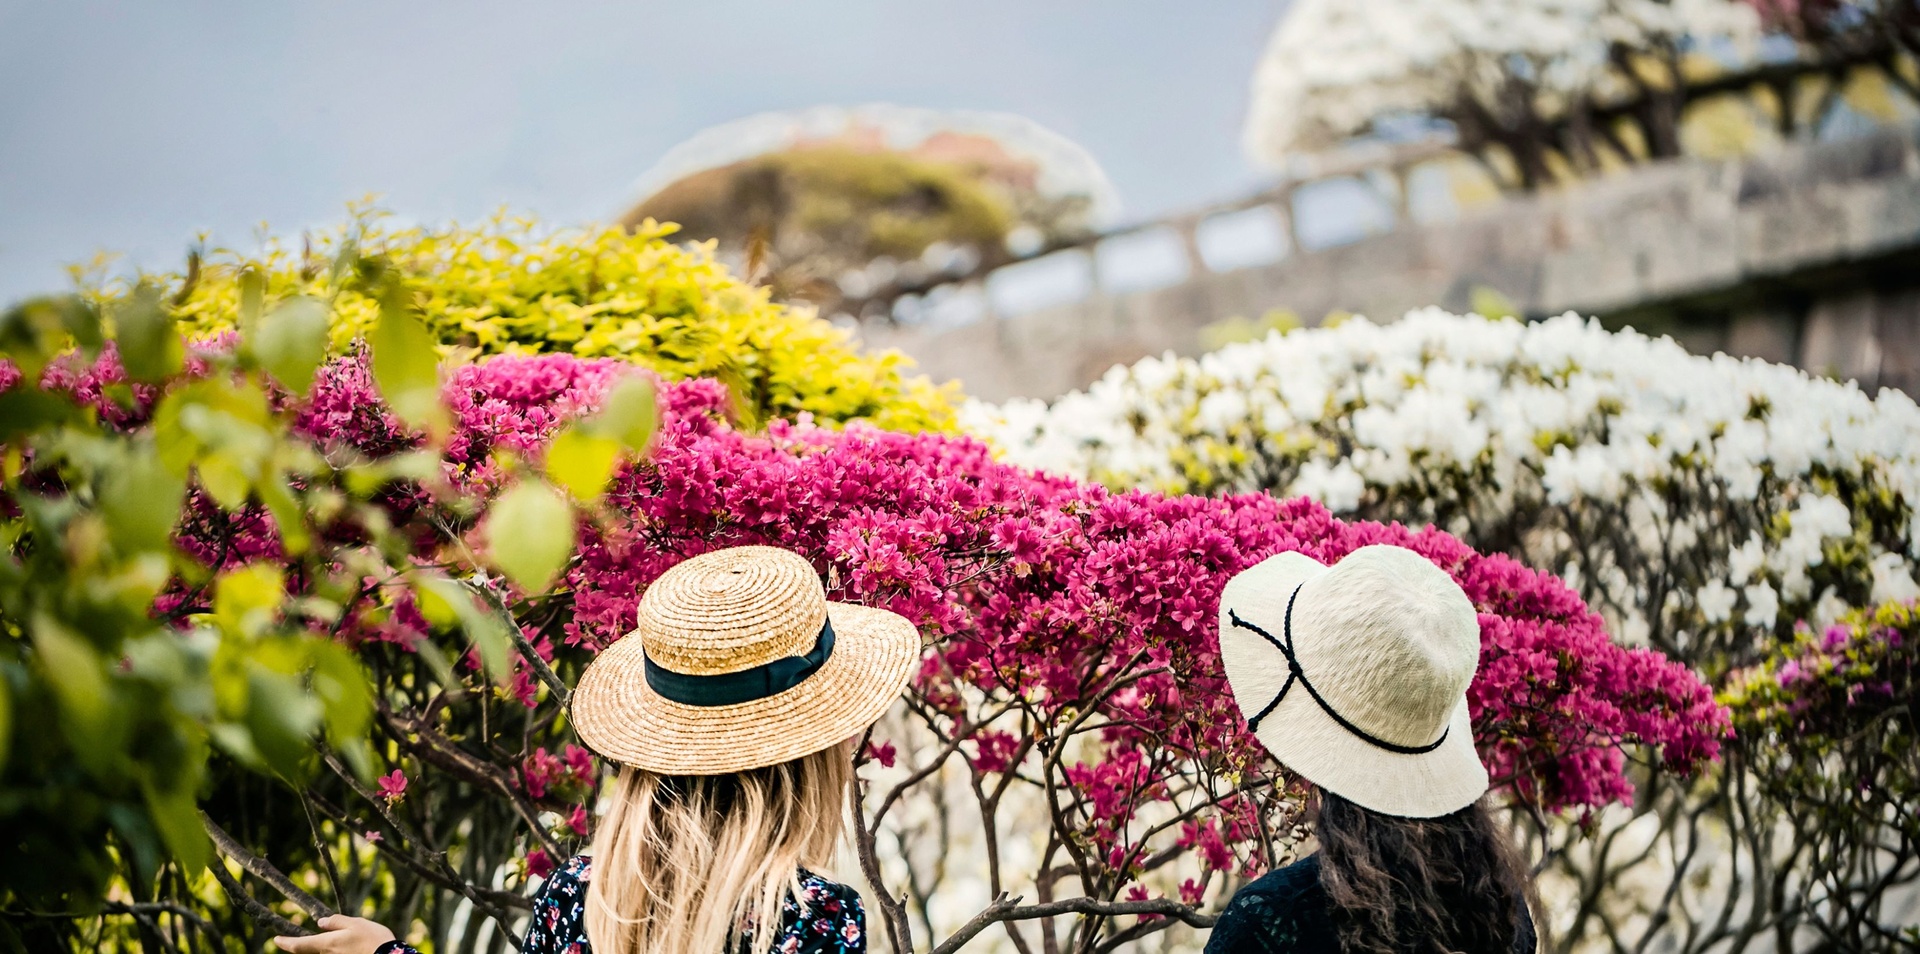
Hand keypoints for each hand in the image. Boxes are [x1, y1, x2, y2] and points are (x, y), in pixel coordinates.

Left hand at [272, 914, 397, 953]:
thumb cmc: (373, 939)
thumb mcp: (356, 923)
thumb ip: (337, 922)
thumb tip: (321, 922)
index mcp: (327, 943)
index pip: (299, 945)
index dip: (286, 943)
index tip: (276, 940)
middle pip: (316, 949)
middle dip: (320, 941)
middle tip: (339, 934)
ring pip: (329, 952)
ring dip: (335, 946)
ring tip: (358, 939)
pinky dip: (344, 950)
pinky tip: (359, 946)